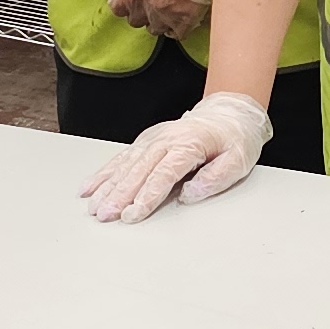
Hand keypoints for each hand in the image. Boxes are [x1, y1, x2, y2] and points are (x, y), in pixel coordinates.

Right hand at [78, 93, 273, 222]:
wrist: (229, 112)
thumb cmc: (235, 138)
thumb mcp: (239, 159)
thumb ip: (217, 178)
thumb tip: (190, 194)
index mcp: (189, 143)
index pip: (164, 173)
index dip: (147, 195)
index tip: (133, 214)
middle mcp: (166, 139)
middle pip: (139, 169)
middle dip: (120, 194)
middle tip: (105, 216)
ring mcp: (154, 138)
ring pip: (126, 163)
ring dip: (108, 185)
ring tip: (93, 206)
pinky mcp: (147, 140)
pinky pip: (122, 157)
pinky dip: (104, 172)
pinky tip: (90, 187)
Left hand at [107, 0, 213, 36]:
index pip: (118, 7)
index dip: (119, 1)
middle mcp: (150, 5)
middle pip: (135, 20)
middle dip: (136, 10)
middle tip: (144, 0)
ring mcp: (171, 13)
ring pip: (155, 28)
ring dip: (154, 20)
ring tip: (159, 9)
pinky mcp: (190, 16)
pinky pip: (177, 33)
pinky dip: (174, 28)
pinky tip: (175, 19)